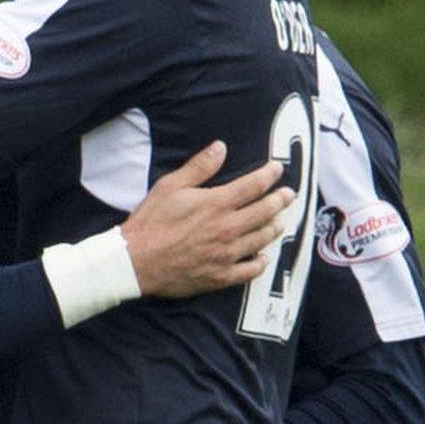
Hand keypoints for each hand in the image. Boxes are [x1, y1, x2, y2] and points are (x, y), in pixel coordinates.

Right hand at [120, 143, 291, 297]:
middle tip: (289, 195)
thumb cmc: (150, 222)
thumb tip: (220, 147)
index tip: (277, 169)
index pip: (253, 186)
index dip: (269, 175)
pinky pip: (251, 271)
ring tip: (279, 222)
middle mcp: (227, 228)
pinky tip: (263, 257)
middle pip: (265, 212)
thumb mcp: (170, 186)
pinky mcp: (221, 276)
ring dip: (274, 228)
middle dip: (280, 200)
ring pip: (262, 239)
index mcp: (216, 204)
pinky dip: (261, 263)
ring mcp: (226, 254)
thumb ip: (199, 167)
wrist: (135, 261)